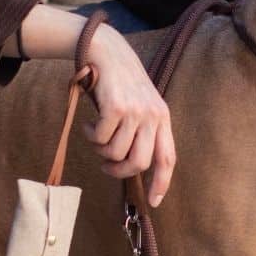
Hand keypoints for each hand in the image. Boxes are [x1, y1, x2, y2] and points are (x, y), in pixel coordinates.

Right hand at [81, 23, 174, 206]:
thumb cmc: (122, 85)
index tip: (153, 202)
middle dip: (119, 172)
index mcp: (163, 118)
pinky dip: (90, 137)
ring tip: (96, 138)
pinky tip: (88, 125)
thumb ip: (143, 132)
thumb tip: (134, 168)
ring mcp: (135, 112)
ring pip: (116, 152)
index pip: (168, 158)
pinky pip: (100, 138)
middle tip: (106, 167)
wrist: (108, 53)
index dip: (161, 182)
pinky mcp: (116, 107)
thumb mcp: (141, 106)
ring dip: (101, 151)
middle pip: (139, 162)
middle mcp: (153, 116)